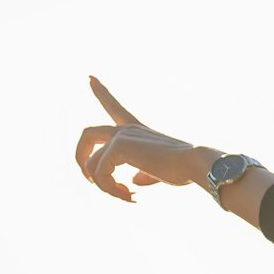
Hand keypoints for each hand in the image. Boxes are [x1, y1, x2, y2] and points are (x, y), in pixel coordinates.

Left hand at [75, 78, 212, 201]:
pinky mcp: (119, 146)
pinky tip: (129, 195)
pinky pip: (100, 172)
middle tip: (89, 180)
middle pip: (88, 133)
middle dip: (80, 156)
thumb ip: (144, 174)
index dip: (101, 92)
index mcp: (137, 131)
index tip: (90, 78)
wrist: (193, 163)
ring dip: (103, 185)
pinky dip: (109, 188)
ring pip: (92, 163)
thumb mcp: (160, 171)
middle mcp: (127, 130)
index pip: (114, 108)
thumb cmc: (183, 168)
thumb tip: (133, 182)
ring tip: (124, 195)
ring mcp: (121, 136)